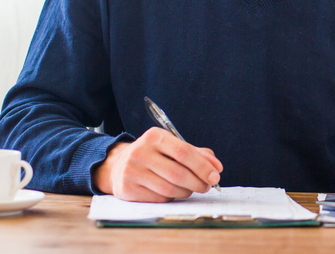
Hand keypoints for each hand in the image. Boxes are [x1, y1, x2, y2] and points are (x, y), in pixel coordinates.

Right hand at [93, 128, 222, 201]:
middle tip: (207, 186)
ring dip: (186, 191)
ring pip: (169, 189)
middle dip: (198, 182)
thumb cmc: (155, 155)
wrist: (119, 165)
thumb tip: (216, 167)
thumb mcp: (173, 147)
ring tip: (191, 188)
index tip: (215, 176)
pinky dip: (172, 197)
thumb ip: (197, 154)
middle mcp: (140, 152)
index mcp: (155, 137)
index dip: (202, 166)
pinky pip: (159, 198)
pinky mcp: (127, 189)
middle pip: (178, 173)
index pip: (184, 152)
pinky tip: (172, 191)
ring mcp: (131, 171)